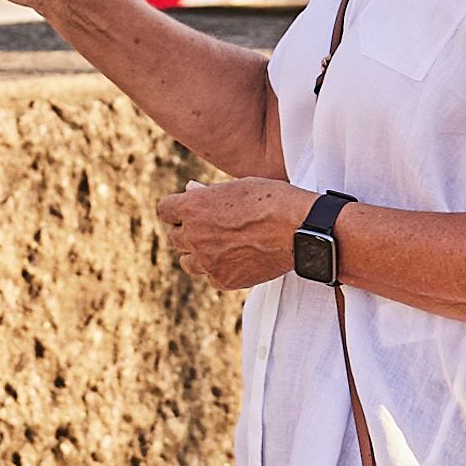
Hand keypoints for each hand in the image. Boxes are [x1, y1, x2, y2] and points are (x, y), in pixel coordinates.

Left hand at [156, 174, 306, 292]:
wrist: (300, 229)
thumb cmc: (272, 200)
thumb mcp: (237, 186)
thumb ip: (209, 192)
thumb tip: (190, 189)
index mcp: (193, 206)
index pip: (165, 211)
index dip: (177, 209)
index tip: (188, 211)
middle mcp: (194, 235)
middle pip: (174, 237)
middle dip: (187, 231)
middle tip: (209, 228)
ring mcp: (207, 261)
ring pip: (188, 262)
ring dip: (198, 254)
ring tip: (220, 246)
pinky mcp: (224, 280)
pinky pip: (210, 277)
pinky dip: (218, 270)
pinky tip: (236, 259)